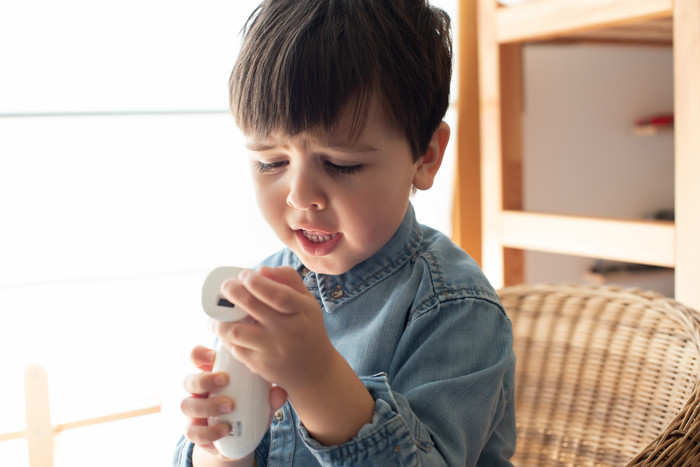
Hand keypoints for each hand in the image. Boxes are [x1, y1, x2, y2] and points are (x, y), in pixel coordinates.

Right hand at [180, 345, 287, 459]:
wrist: (239, 440)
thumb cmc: (249, 408)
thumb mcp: (261, 400)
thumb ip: (270, 394)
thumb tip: (280, 392)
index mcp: (212, 375)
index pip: (196, 357)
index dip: (199, 354)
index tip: (213, 356)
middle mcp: (198, 392)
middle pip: (189, 380)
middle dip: (205, 379)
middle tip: (225, 380)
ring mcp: (194, 412)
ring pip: (186, 405)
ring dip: (208, 405)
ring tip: (229, 407)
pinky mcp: (194, 432)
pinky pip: (192, 432)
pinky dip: (208, 432)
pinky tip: (225, 430)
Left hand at [214, 266, 337, 394]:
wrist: (314, 371)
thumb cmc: (308, 329)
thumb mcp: (307, 302)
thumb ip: (288, 280)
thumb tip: (261, 270)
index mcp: (302, 311)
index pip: (277, 293)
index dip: (256, 282)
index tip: (245, 274)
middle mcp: (288, 330)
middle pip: (252, 307)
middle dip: (231, 291)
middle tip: (226, 286)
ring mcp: (273, 349)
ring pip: (235, 331)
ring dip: (219, 318)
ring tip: (216, 311)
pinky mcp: (260, 365)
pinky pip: (235, 348)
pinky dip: (224, 336)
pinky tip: (224, 329)